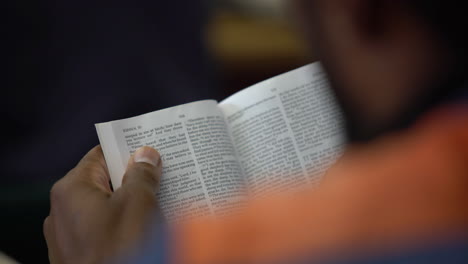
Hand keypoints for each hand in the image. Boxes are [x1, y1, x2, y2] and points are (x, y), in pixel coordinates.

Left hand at [44, 146, 161, 263]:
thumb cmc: (120, 250)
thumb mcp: (138, 203)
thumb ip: (141, 174)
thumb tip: (145, 155)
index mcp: (71, 189)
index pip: (100, 154)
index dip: (126, 149)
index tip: (149, 147)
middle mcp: (62, 210)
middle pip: (102, 182)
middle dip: (132, 178)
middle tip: (160, 175)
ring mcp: (68, 235)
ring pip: (103, 207)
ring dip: (129, 202)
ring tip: (158, 200)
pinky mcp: (78, 254)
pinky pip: (101, 229)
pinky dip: (121, 224)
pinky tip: (143, 227)